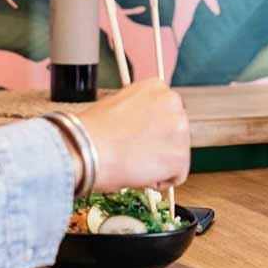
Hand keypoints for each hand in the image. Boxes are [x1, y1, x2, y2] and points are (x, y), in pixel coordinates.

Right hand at [76, 78, 190, 191]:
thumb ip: (138, 111)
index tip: (139, 137)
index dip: (151, 129)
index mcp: (156, 86)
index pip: (166, 111)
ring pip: (177, 154)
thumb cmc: (91, 131)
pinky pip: (177, 176)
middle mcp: (173, 102)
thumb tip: (143, 127)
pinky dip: (160, 181)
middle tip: (135, 153)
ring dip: (158, 163)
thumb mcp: (116, 104)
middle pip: (174, 132)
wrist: (86, 148)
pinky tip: (139, 173)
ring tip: (132, 162)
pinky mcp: (181, 158)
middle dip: (158, 145)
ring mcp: (180, 130)